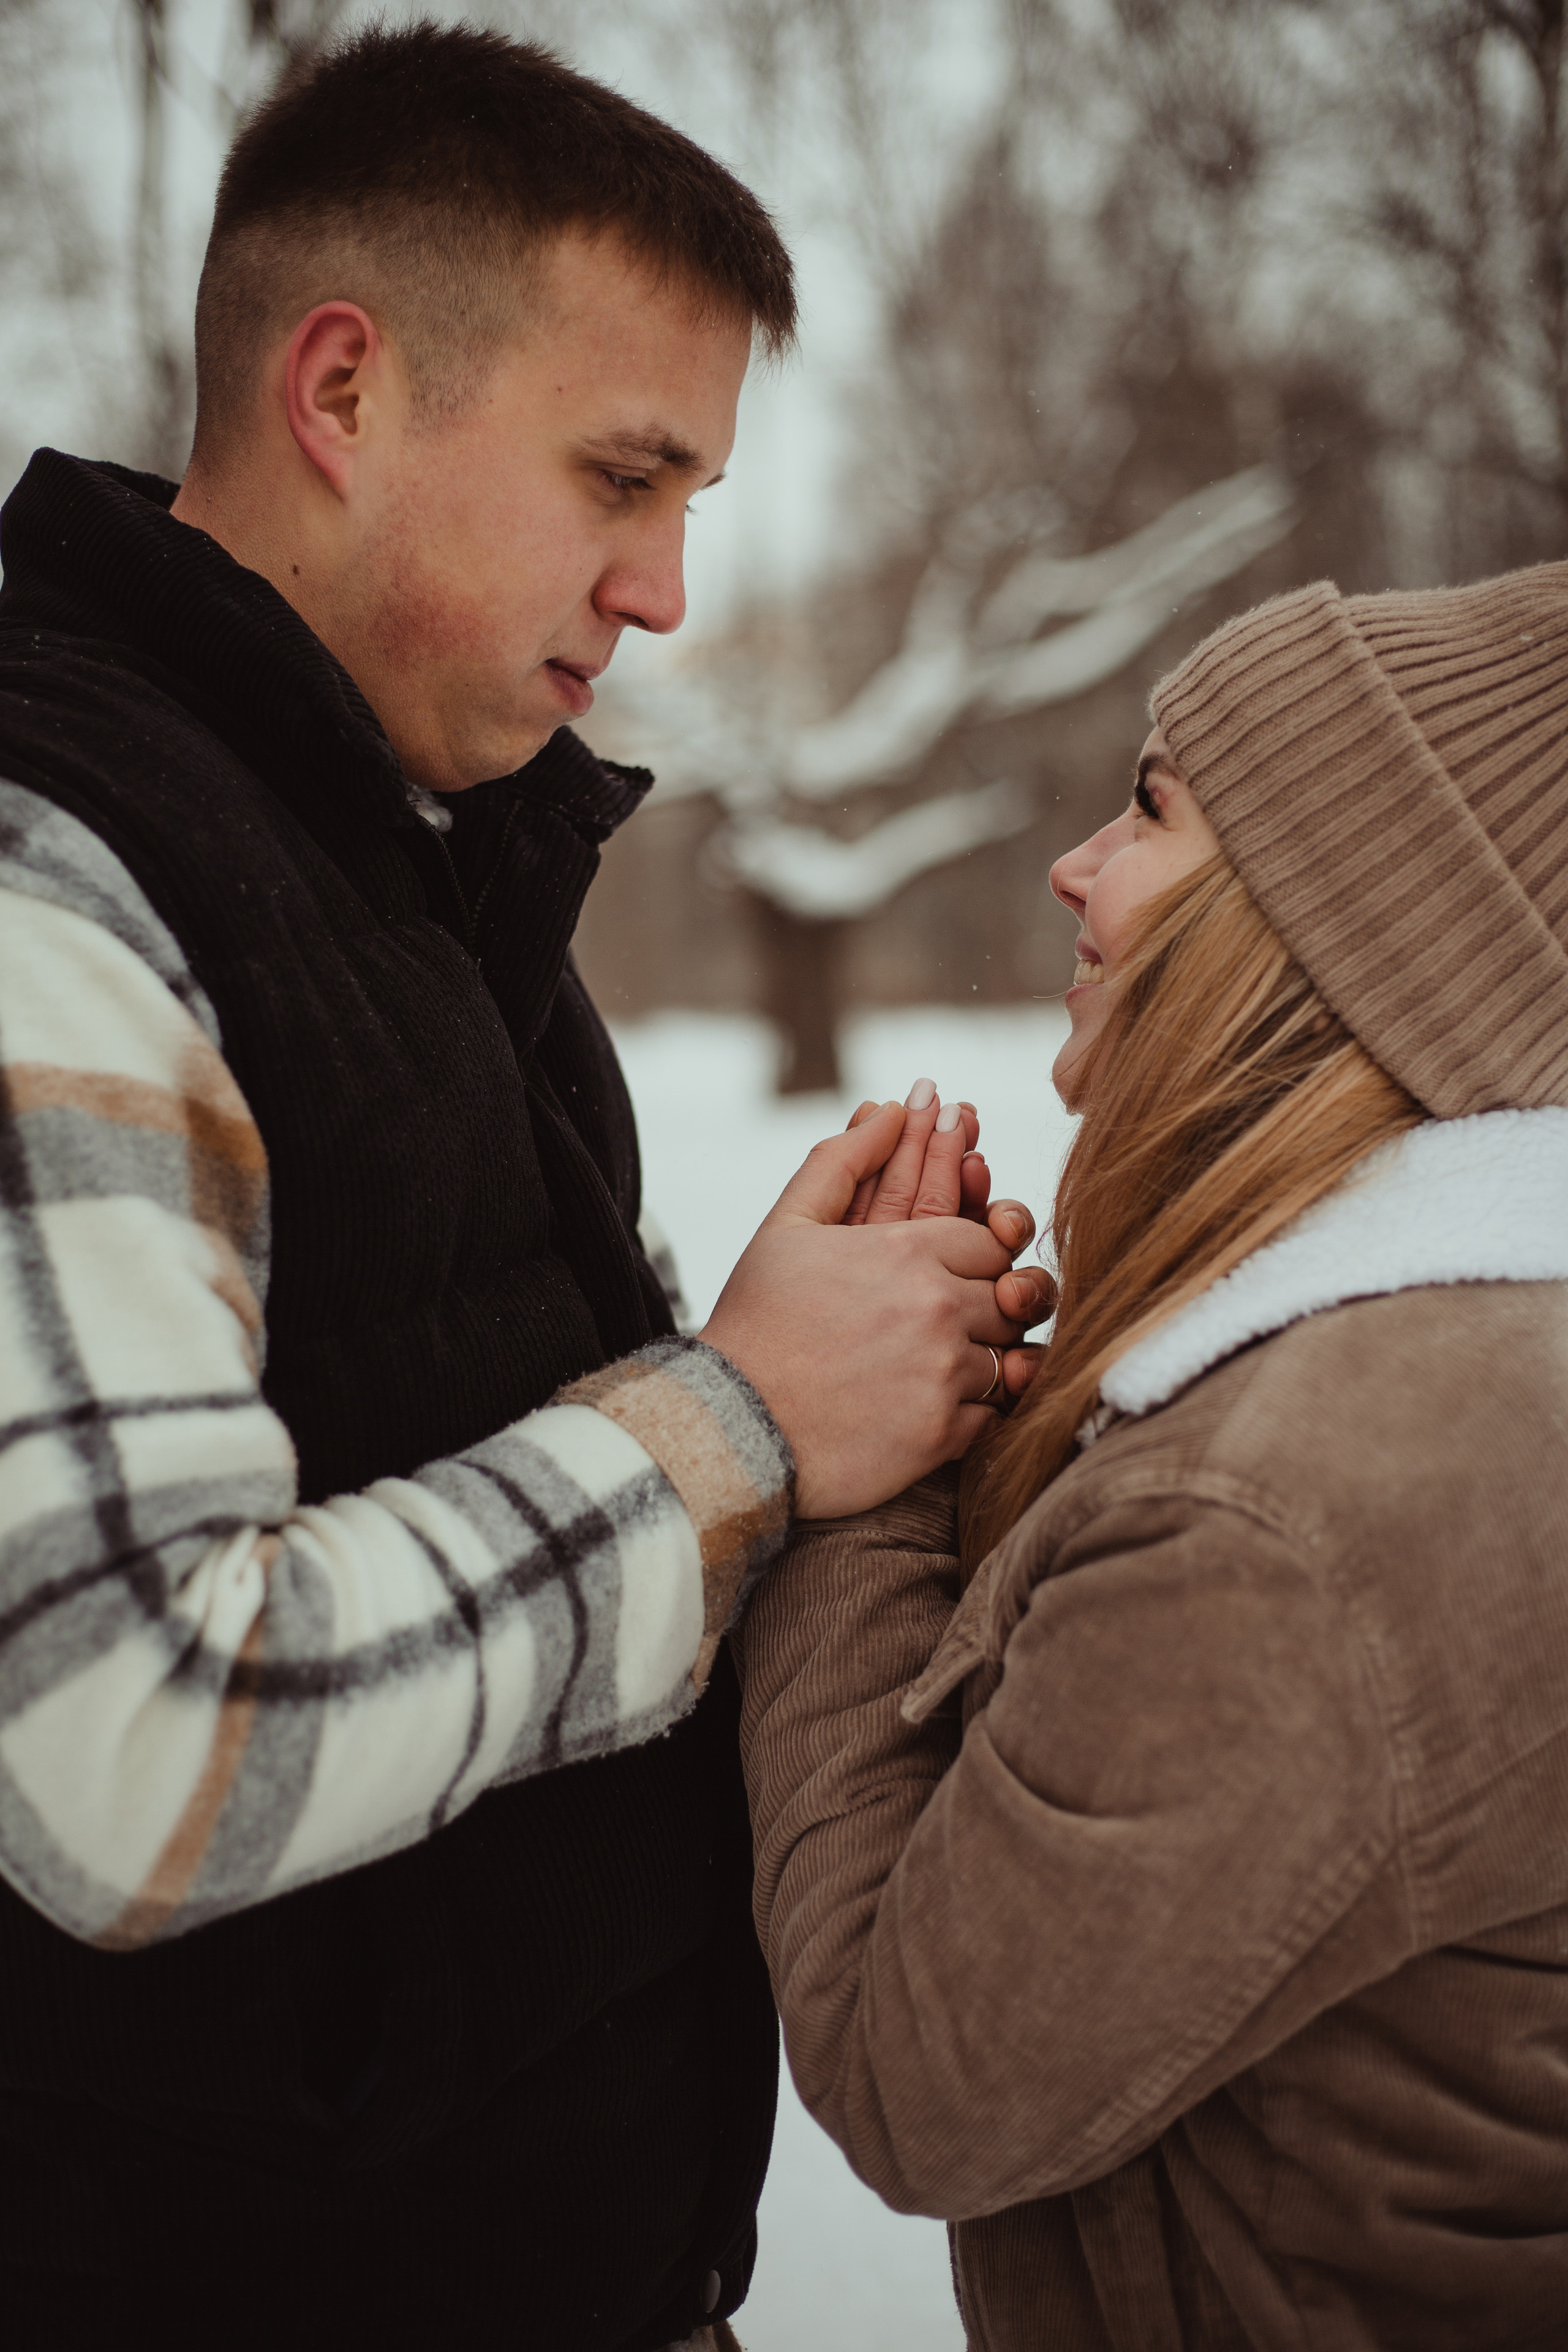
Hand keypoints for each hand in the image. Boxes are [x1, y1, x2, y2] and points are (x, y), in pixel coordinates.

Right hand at [700, 1101, 1037, 1516]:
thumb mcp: (788, 1227)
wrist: (729, 1428)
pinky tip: (935, 1405)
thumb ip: (844, 1160)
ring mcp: (945, 1374)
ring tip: (930, 1366)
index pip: (988, 1240)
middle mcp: (938, 1308)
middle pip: (1010, 1295)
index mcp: (908, 1251)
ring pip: (1009, 1355)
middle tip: (940, 1325)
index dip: (970, 1257)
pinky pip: (996, 1413)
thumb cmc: (757, 1324)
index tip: (938, 1278)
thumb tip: (891, 1107)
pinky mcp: (944, 1435)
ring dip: (982, 1358)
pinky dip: (976, 1410)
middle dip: (984, 1306)